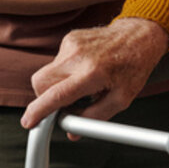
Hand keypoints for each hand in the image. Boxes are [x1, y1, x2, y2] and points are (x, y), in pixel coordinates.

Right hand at [21, 18, 168, 137]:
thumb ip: (95, 117)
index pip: (56, 95)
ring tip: (83, 84)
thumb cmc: (133, 67)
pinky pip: (57, 62)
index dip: (39, 111)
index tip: (29, 122)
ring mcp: (71, 44)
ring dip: (58, 84)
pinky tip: (85, 69)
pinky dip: (66, 71)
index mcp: (92, 73)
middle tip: (65, 104)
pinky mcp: (69, 38)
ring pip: (47, 73)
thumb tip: (73, 131)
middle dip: (45, 98)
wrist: (139, 35)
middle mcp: (78, 56)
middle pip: (40, 83)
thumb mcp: (121, 99)